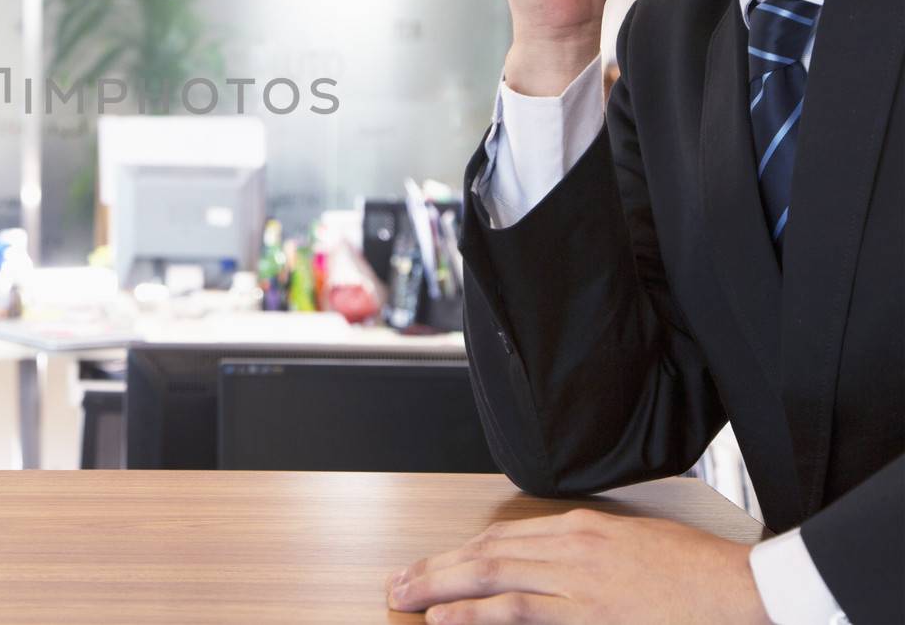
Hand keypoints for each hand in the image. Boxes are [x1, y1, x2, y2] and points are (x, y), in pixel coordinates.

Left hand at [385, 508, 771, 623]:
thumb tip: (565, 573)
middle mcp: (573, 547)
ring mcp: (578, 580)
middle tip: (399, 579)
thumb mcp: (640, 548)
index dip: (464, 551)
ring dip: (440, 587)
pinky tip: (442, 618)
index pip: (507, 536)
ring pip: (490, 575)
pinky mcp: (590, 612)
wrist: (744, 588)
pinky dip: (474, 613)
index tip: (437, 563)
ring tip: (404, 595)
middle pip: (487, 551)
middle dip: (437, 566)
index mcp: (586, 528)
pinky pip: (517, 610)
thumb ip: (596, 556)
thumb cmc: (703, 573)